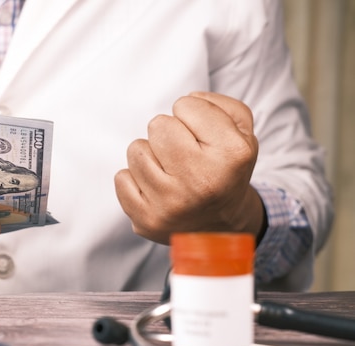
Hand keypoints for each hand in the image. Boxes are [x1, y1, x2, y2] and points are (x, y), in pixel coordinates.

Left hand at [114, 91, 265, 244]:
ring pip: (136, 150)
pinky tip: (156, 188)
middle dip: (167, 133)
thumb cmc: (224, 170)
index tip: (200, 135)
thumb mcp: (241, 132)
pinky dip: (134, 179)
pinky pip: (121, 178)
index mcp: (231, 154)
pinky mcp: (146, 220)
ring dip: (149, 155)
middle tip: (182, 153)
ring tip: (169, 171)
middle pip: (157, 125)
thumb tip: (185, 102)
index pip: (186, 105)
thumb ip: (217, 104)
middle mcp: (202, 182)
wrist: (219, 225)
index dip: (191, 115)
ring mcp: (171, 205)